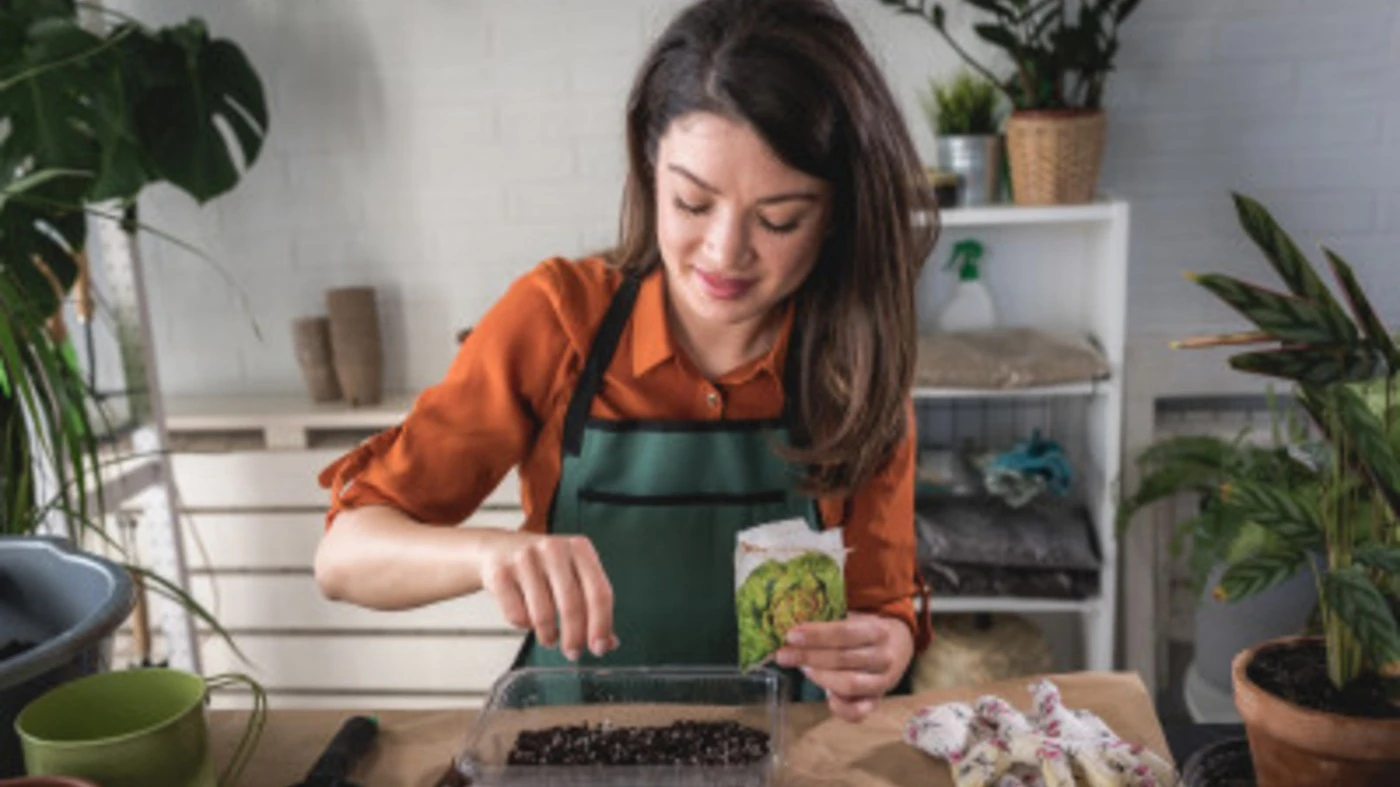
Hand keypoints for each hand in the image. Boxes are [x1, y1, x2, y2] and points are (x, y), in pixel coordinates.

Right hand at [481, 533, 616, 660]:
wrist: (496, 548)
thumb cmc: (542, 566)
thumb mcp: (571, 576)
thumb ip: (592, 606)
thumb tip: (608, 643)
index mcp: (580, 548)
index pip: (600, 592)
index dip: (601, 625)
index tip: (599, 648)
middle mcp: (554, 549)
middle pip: (572, 605)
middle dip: (574, 638)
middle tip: (573, 653)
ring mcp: (525, 559)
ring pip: (543, 615)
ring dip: (549, 636)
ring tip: (549, 638)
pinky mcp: (500, 573)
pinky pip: (518, 616)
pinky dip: (525, 626)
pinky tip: (527, 617)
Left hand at [775, 612, 913, 722]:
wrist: (896, 647)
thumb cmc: (863, 632)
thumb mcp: (853, 619)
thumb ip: (828, 625)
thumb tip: (790, 629)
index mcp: (878, 630)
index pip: (845, 633)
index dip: (816, 635)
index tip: (791, 635)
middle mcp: (883, 657)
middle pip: (843, 659)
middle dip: (808, 657)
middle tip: (783, 655)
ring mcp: (882, 683)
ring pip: (849, 685)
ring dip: (820, 677)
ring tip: (802, 668)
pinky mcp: (876, 703)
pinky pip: (857, 712)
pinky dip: (839, 708)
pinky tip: (826, 695)